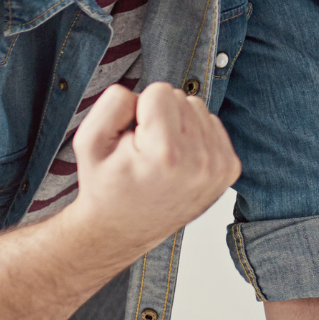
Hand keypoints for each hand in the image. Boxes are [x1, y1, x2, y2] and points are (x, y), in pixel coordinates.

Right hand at [67, 82, 241, 259]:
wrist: (124, 229)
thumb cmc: (106, 185)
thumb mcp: (88, 141)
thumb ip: (114, 102)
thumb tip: (146, 92)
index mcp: (166, 154)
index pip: (160, 90)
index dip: (139, 110)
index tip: (133, 139)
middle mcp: (200, 161)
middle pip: (182, 97)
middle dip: (160, 116)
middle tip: (145, 150)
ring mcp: (220, 167)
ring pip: (198, 108)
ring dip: (178, 124)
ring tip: (161, 156)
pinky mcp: (230, 169)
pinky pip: (212, 125)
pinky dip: (194, 136)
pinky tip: (178, 160)